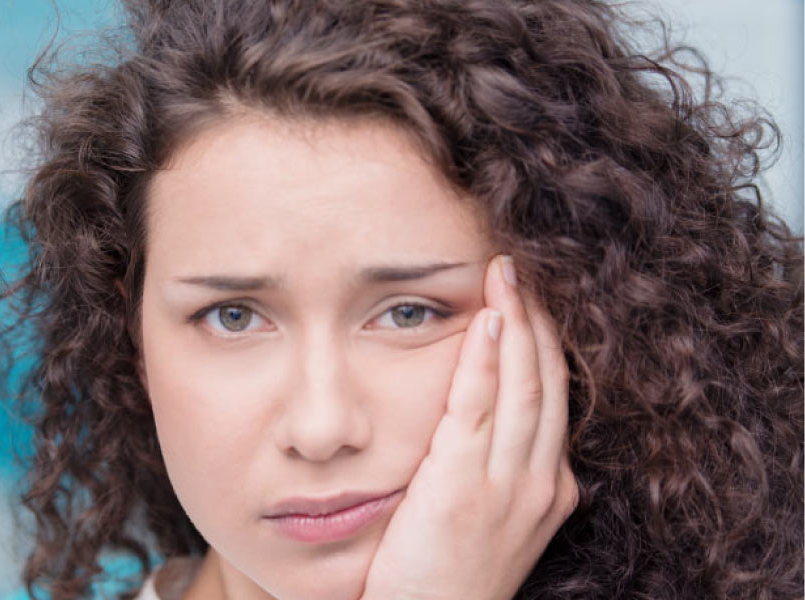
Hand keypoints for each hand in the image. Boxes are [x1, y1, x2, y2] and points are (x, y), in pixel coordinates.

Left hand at [358, 254, 578, 599]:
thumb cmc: (449, 575)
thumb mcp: (491, 519)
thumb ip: (494, 466)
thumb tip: (480, 413)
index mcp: (551, 487)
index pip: (555, 396)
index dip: (545, 342)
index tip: (532, 300)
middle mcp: (541, 482)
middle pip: (546, 380)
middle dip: (537, 318)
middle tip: (520, 268)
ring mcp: (508, 485)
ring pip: (522, 384)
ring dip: (516, 322)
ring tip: (505, 274)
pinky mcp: (463, 486)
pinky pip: (477, 406)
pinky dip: (485, 358)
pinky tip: (486, 318)